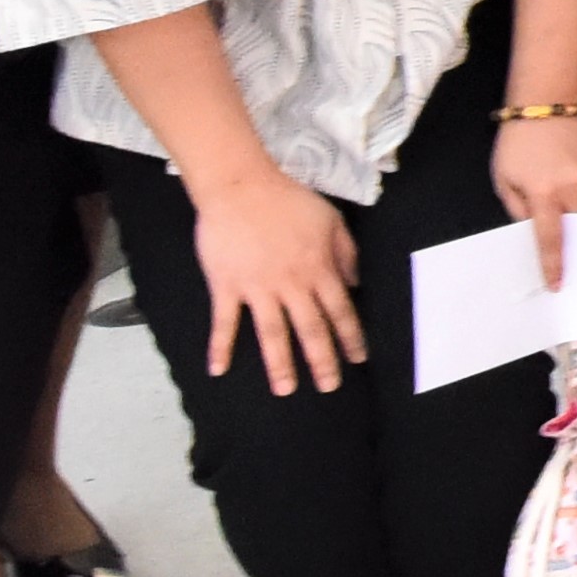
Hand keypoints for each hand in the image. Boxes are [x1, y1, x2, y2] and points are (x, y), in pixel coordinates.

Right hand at [185, 160, 367, 396]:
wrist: (240, 186)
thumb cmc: (287, 199)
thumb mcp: (330, 220)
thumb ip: (346, 254)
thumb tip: (356, 284)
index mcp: (318, 268)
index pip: (340, 310)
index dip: (351, 336)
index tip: (359, 358)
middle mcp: (291, 284)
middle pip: (311, 329)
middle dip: (322, 360)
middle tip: (329, 386)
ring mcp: (257, 288)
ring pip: (273, 333)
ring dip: (280, 364)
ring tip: (285, 390)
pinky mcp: (227, 286)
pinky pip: (224, 322)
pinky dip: (220, 347)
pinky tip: (218, 370)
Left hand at [492, 111, 576, 284]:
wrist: (546, 101)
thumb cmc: (518, 140)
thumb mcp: (504, 178)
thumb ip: (517, 208)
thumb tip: (533, 229)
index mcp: (543, 192)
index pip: (551, 238)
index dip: (554, 265)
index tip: (558, 284)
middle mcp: (573, 186)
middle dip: (574, 244)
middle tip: (573, 260)